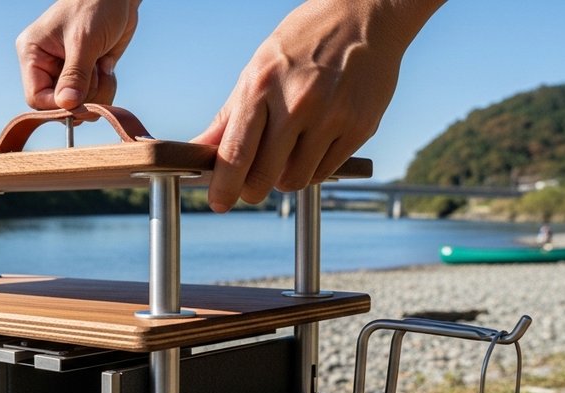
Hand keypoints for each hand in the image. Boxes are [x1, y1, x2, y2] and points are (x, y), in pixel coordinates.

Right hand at [16, 0, 140, 109]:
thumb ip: (75, 75)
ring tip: (102, 67)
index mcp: (33, 54)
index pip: (36, 97)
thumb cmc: (95, 6)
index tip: (80, 103)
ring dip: (98, 93)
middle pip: (59, 105)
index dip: (57, 106)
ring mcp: (68, 73)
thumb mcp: (83, 40)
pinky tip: (107, 67)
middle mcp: (47, 67)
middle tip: (97, 75)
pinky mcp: (88, 76)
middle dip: (82, 97)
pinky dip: (106, 88)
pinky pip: (96, 99)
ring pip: (80, 106)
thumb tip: (67, 105)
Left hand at [192, 0, 442, 212]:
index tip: (219, 203)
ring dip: (285, 179)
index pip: (237, 152)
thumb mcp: (258, 69)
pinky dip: (312, 169)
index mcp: (262, 86)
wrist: (365, 16)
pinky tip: (311, 146)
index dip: (224, 186)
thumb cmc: (303, 42)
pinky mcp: (360, 128)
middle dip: (252, 189)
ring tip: (286, 156)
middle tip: (251, 186)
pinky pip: (325, 171)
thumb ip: (229, 116)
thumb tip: (199, 150)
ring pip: (296, 179)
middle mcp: (297, 103)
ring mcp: (332, 117)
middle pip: (265, 176)